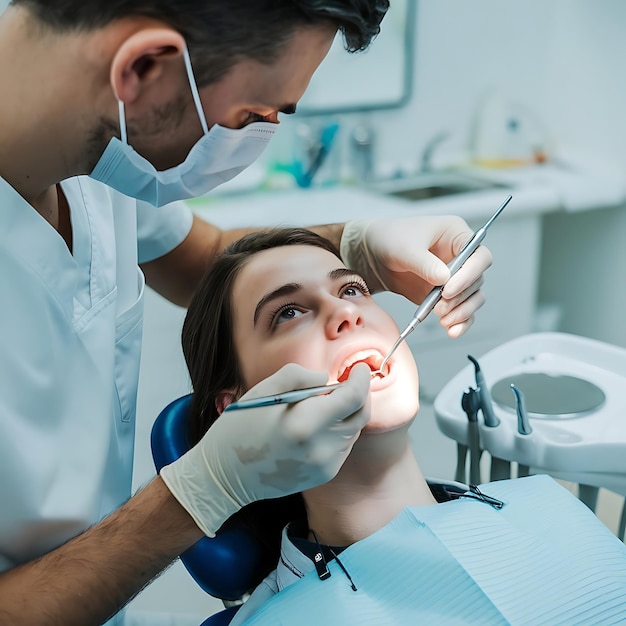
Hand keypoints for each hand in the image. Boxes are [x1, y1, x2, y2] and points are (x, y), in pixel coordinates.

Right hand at [160, 362, 370, 536]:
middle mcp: (320, 447)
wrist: (224, 476)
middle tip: (349, 381)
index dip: (361, 379)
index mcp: (304, 423)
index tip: (360, 368)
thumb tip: (326, 378)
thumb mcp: (264, 390)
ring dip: (347, 413)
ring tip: (324, 404)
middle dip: (359, 394)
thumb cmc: (240, 427)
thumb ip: (300, 376)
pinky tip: (317, 426)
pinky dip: (338, 431)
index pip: (353, 398)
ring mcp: (324, 465)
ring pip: (353, 431)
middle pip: (360, 415)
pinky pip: (343, 446)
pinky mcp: (323, 475)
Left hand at [340, 215, 492, 337]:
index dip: (469, 274)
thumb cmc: (390, 239)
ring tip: (442, 319)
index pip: (480, 257)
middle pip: (476, 281)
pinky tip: (451, 331)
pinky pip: (461, 310)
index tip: (448, 289)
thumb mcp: (405, 249)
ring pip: (472, 298)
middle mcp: (460, 256)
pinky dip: (460, 321)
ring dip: (461, 312)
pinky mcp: (445, 295)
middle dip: (460, 297)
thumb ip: (425, 263)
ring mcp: (455, 276)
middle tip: (439, 307)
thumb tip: (445, 279)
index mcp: (457, 235)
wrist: (373, 255)